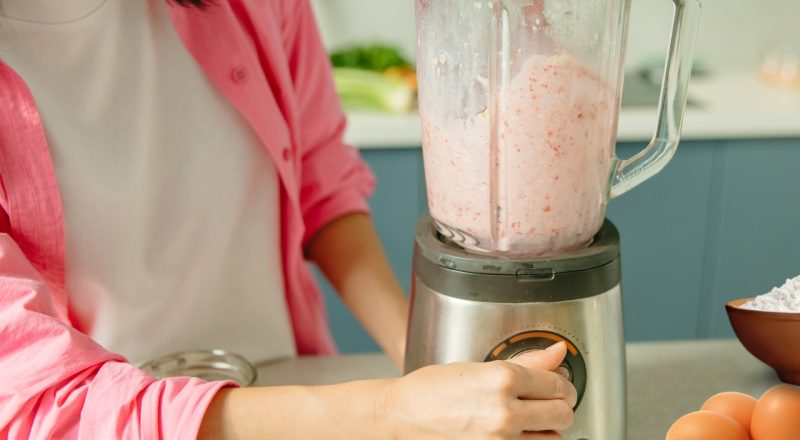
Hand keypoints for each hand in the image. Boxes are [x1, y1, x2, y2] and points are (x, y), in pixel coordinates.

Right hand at [382, 341, 576, 438]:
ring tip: (526, 421)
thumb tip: (556, 352)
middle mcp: (505, 411)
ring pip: (553, 439)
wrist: (401, 417)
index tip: (556, 386)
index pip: (557, 384)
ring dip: (545, 429)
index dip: (560, 384)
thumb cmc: (431, 390)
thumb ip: (524, 363)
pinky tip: (515, 434)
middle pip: (563, 413)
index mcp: (502, 378)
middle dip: (559, 407)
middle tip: (548, 403)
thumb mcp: (477, 367)